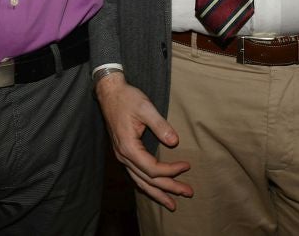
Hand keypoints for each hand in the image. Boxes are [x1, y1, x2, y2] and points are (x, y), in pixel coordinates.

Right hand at [95, 72, 191, 209]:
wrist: (110, 93)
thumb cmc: (127, 98)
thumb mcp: (145, 108)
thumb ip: (160, 125)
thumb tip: (174, 142)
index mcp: (128, 147)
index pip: (153, 168)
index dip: (171, 170)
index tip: (187, 165)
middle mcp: (123, 157)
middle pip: (148, 180)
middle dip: (169, 188)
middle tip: (188, 193)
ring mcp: (122, 157)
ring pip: (140, 182)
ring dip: (157, 193)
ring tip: (172, 204)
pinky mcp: (124, 154)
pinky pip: (136, 176)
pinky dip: (147, 186)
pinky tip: (155, 191)